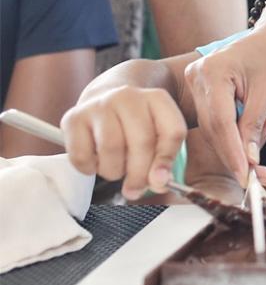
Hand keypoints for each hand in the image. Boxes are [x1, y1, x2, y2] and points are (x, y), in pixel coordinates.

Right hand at [62, 86, 188, 199]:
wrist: (103, 99)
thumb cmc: (134, 124)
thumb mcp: (156, 134)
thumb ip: (163, 159)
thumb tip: (159, 183)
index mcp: (157, 98)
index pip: (172, 131)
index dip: (167, 160)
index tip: (159, 181)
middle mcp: (129, 96)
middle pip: (142, 141)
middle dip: (140, 174)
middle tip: (135, 188)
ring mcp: (99, 105)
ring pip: (111, 149)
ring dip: (114, 170)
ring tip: (115, 168)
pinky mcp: (73, 118)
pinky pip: (82, 155)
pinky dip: (89, 168)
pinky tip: (95, 162)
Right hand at [182, 25, 265, 186]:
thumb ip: (254, 128)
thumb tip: (249, 163)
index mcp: (212, 72)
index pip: (220, 122)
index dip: (233, 153)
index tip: (245, 177)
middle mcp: (198, 76)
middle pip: (213, 128)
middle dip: (235, 155)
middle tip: (255, 179)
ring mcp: (198, 82)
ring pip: (213, 128)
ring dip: (234, 148)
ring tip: (256, 167)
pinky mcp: (204, 89)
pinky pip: (216, 119)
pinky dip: (233, 134)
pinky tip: (251, 143)